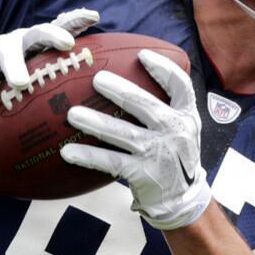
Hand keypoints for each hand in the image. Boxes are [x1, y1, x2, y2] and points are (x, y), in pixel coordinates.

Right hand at [0, 8, 98, 103]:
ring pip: (7, 52)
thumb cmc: (12, 73)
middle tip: (68, 43)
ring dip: (14, 66)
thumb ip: (57, 76)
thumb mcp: (35, 72)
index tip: (94, 17)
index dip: (75, 21)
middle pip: (37, 33)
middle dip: (53, 35)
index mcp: (37, 43)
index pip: (59, 28)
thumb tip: (94, 96)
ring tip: (20, 83)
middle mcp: (20, 40)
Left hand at [61, 50, 210, 229]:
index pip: (180, 86)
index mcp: (186, 117)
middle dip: (121, 91)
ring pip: (123, 134)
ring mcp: (158, 154)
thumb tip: (135, 76)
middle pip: (146, 106)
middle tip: (97, 79)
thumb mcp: (184, 129)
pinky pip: (110, 161)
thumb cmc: (175, 156)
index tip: (142, 54)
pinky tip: (67, 151)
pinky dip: (88, 156)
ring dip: (96, 123)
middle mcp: (175, 132)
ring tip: (72, 114)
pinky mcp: (142, 174)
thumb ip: (169, 106)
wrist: (182, 200)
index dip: (162, 68)